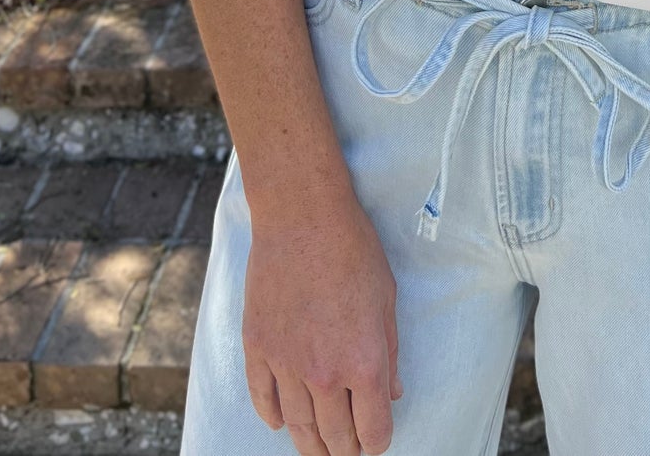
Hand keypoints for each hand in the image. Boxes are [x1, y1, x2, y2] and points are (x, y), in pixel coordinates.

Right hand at [242, 182, 402, 454]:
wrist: (302, 216)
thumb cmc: (353, 249)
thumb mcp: (386, 299)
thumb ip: (390, 353)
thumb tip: (391, 393)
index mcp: (364, 362)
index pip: (373, 431)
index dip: (376, 442)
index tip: (375, 440)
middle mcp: (323, 373)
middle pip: (334, 438)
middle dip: (345, 451)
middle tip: (348, 451)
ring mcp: (286, 363)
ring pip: (297, 427)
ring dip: (309, 444)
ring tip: (317, 448)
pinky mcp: (257, 348)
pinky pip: (263, 399)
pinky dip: (272, 416)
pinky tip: (280, 422)